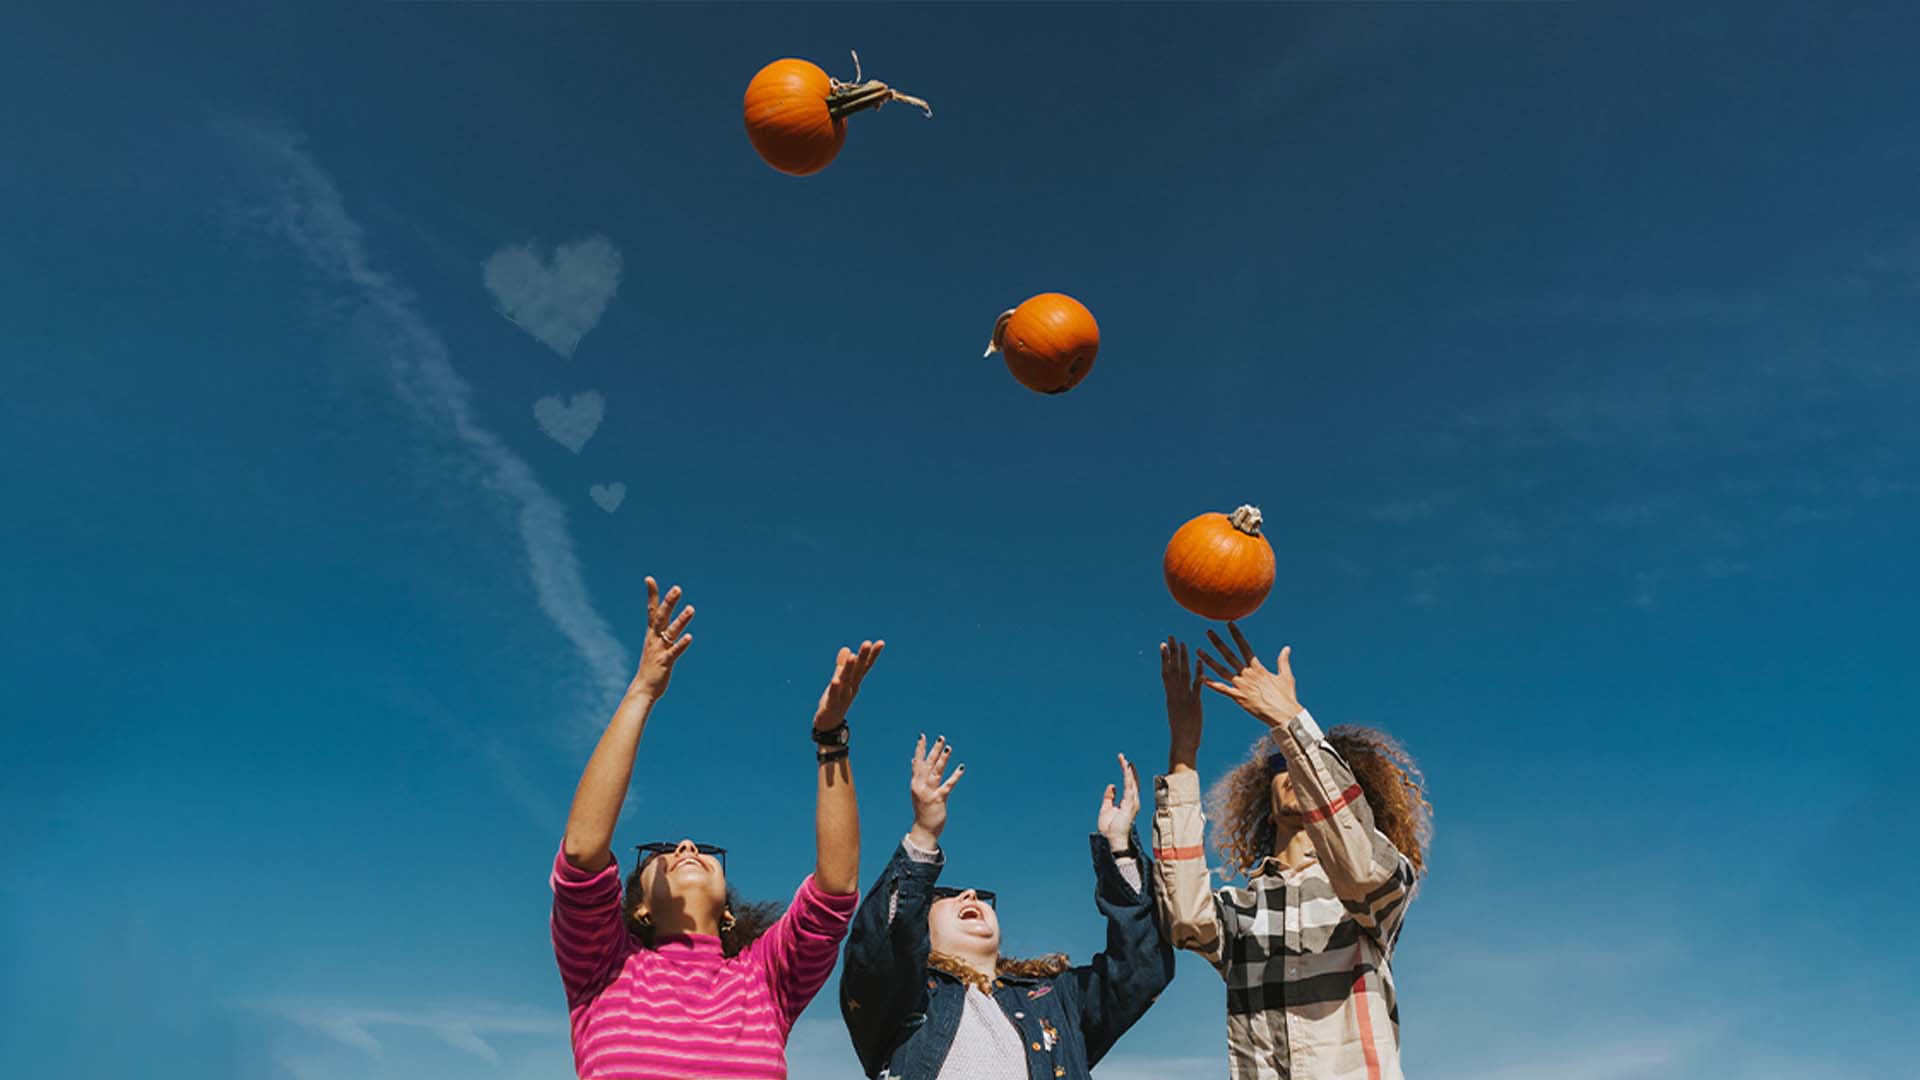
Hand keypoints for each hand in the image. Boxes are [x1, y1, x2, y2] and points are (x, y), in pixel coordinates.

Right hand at [630, 577, 693, 700]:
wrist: (643, 689)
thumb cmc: (651, 666)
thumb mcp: (654, 645)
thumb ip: (660, 633)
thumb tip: (662, 621)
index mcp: (652, 634)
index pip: (651, 610)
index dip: (651, 595)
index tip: (649, 579)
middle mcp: (654, 639)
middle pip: (661, 617)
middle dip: (669, 602)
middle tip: (677, 588)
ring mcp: (660, 650)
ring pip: (671, 632)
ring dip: (681, 620)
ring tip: (691, 608)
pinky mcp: (665, 662)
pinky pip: (674, 651)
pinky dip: (681, 644)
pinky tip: (690, 637)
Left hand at [815, 640, 884, 730]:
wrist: (829, 724)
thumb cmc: (835, 700)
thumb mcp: (839, 680)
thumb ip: (842, 665)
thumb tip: (847, 648)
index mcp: (854, 682)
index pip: (864, 666)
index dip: (872, 655)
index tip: (881, 642)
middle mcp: (851, 688)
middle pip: (858, 671)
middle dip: (863, 657)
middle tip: (868, 643)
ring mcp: (843, 697)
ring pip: (847, 681)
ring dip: (850, 669)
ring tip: (854, 656)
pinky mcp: (832, 705)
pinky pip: (834, 695)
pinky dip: (835, 688)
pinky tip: (836, 679)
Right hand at [908, 734, 962, 847]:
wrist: (924, 828)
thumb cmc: (922, 808)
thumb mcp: (917, 790)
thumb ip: (917, 775)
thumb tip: (913, 760)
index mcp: (915, 783)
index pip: (917, 762)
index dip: (920, 749)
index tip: (922, 736)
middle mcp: (920, 786)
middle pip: (928, 764)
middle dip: (934, 750)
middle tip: (941, 737)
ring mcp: (929, 792)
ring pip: (936, 772)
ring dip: (943, 759)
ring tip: (949, 747)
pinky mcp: (938, 799)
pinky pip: (948, 785)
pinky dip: (955, 776)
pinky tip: (961, 768)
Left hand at [1097, 753, 1140, 852]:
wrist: (1111, 840)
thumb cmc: (1109, 828)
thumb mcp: (1106, 808)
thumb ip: (1109, 797)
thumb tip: (1111, 785)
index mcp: (1127, 803)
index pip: (1129, 785)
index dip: (1128, 774)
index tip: (1125, 763)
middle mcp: (1132, 802)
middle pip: (1131, 782)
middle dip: (1128, 769)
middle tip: (1123, 757)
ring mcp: (1132, 803)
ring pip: (1131, 783)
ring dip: (1127, 771)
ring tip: (1124, 760)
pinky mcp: (1130, 805)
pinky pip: (1129, 788)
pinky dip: (1128, 778)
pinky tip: (1127, 770)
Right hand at [1160, 636, 1203, 768]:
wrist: (1182, 743)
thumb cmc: (1182, 730)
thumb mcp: (1177, 711)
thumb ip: (1178, 698)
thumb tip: (1176, 690)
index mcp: (1171, 695)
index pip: (1166, 672)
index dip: (1165, 658)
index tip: (1164, 644)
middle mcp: (1175, 694)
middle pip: (1173, 669)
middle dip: (1172, 652)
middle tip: (1172, 636)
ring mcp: (1184, 698)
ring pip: (1182, 675)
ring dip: (1183, 659)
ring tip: (1184, 644)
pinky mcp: (1194, 704)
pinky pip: (1195, 687)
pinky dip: (1197, 675)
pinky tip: (1200, 664)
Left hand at [1198, 622, 1302, 729]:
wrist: (1284, 714)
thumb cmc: (1286, 697)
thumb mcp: (1286, 676)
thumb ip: (1283, 661)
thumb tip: (1286, 648)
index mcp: (1258, 668)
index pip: (1244, 647)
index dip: (1236, 635)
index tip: (1229, 623)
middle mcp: (1247, 674)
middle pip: (1229, 655)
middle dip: (1218, 643)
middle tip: (1208, 632)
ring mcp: (1242, 686)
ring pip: (1221, 670)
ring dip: (1209, 660)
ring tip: (1198, 650)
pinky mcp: (1238, 698)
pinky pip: (1222, 690)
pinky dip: (1212, 684)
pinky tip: (1201, 678)